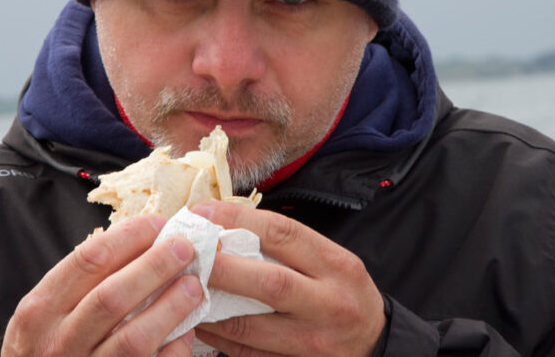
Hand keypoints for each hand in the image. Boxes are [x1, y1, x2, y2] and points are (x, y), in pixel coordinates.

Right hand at [2, 215, 203, 355]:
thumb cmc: (50, 346)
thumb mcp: (50, 311)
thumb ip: (86, 281)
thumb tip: (147, 239)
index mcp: (41, 309)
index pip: (89, 259)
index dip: (129, 236)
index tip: (158, 224)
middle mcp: (58, 341)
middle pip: (114, 296)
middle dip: (155, 266)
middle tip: (185, 247)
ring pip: (135, 338)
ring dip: (170, 307)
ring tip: (194, 286)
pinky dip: (173, 348)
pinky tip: (187, 330)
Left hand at [190, 201, 385, 356]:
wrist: (376, 344)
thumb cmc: (343, 292)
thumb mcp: (331, 260)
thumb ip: (287, 246)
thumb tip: (226, 226)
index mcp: (335, 265)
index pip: (282, 233)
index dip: (237, 220)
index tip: (200, 212)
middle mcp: (327, 302)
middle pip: (268, 282)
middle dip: (221, 266)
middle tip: (184, 253)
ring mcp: (311, 340)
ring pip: (250, 325)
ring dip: (209, 306)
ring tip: (179, 287)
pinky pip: (246, 352)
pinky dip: (217, 336)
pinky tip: (196, 320)